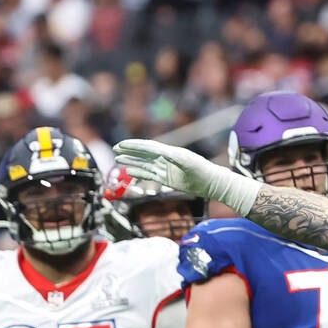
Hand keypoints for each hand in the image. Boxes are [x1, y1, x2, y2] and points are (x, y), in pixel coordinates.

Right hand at [113, 139, 259, 212]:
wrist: (211, 182)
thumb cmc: (202, 170)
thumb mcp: (188, 162)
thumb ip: (175, 157)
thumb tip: (162, 152)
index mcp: (170, 152)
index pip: (148, 147)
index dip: (134, 146)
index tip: (122, 145)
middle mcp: (166, 158)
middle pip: (144, 153)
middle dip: (130, 151)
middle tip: (116, 149)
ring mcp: (166, 169)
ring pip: (144, 164)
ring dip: (132, 161)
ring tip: (119, 159)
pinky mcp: (167, 179)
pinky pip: (149, 175)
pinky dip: (139, 173)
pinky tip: (130, 171)